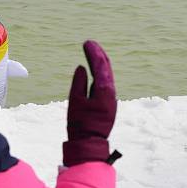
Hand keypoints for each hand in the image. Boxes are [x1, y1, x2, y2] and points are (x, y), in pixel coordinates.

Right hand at [62, 40, 116, 165]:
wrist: (89, 144)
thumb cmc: (81, 125)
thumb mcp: (75, 102)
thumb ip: (78, 83)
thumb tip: (81, 68)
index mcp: (104, 90)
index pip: (100, 66)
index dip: (94, 53)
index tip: (87, 43)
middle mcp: (110, 92)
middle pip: (106, 68)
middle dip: (98, 55)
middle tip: (89, 44)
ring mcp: (110, 98)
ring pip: (106, 75)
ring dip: (99, 63)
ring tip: (92, 53)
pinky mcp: (107, 103)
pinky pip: (104, 83)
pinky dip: (99, 73)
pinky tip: (94, 70)